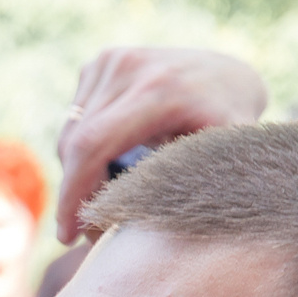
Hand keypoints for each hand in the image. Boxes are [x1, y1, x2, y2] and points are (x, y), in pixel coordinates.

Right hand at [52, 46, 267, 241]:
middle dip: (73, 193)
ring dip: (78, 174)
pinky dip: (84, 150)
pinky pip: (75, 120)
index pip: (93, 144)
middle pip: (76, 144)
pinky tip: (113, 160)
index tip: (68, 235)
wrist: (229, 77)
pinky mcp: (101, 62)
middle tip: (84, 231)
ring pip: (70, 135)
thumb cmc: (228, 130)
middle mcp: (131, 66)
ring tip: (107, 198)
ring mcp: (113, 60)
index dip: (73, 193)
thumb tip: (151, 236)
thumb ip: (190, 186)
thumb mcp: (221, 159)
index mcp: (161, 89)